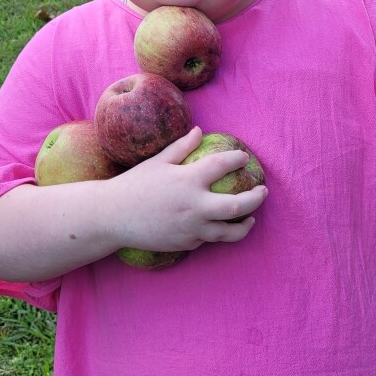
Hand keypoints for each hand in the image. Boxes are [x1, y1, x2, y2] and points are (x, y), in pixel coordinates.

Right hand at [104, 127, 267, 253]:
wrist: (112, 217)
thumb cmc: (134, 185)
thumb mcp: (157, 162)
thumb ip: (182, 147)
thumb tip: (200, 131)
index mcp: (187, 180)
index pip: (222, 165)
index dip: (237, 159)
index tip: (244, 158)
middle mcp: (194, 205)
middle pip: (238, 206)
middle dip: (256, 198)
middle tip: (263, 191)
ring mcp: (191, 228)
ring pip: (229, 232)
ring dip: (245, 225)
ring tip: (251, 218)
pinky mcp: (186, 243)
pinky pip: (208, 239)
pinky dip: (217, 232)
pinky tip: (221, 226)